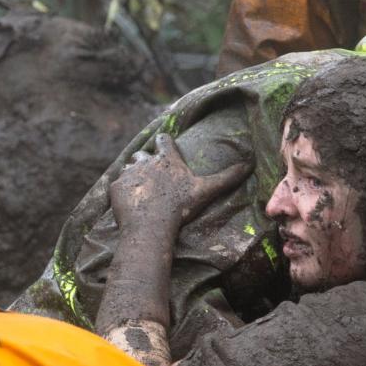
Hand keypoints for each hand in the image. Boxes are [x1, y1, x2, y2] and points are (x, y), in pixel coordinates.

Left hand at [108, 133, 250, 229]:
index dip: (164, 142)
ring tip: (140, 190)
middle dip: (145, 161)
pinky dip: (123, 192)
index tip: (164, 145)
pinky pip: (118, 186)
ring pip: (128, 168)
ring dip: (133, 176)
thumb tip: (249, 166)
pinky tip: (130, 203)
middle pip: (142, 154)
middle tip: (152, 177)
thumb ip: (227, 178)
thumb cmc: (181, 206)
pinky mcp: (116, 187)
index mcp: (167, 159)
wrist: (151, 224)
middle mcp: (146, 161)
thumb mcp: (206, 190)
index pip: (164, 140)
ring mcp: (129, 174)